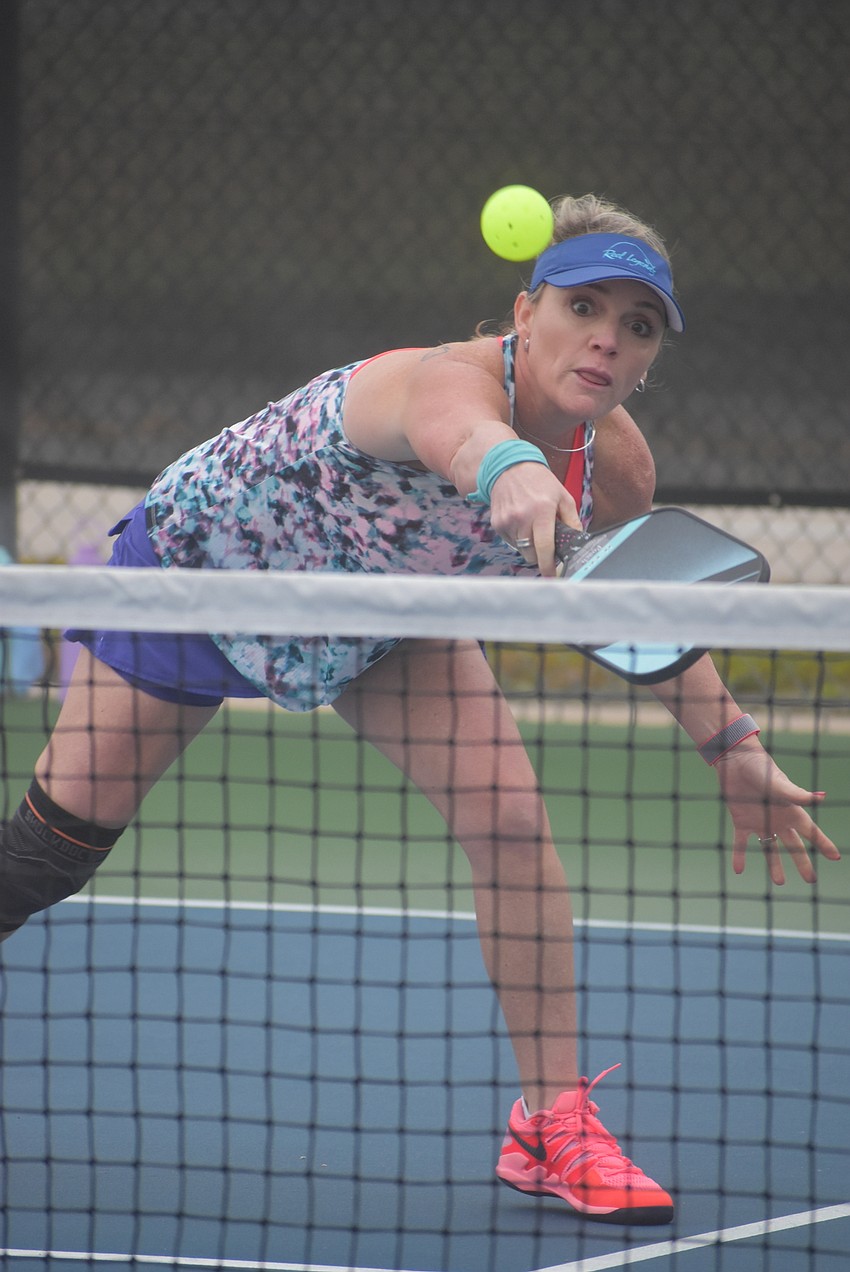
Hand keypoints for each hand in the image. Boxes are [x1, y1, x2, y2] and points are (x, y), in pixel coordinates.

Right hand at [490, 463, 580, 576]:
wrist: (509, 467)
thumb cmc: (539, 482)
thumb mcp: (562, 496)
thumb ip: (572, 521)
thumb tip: (577, 542)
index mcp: (542, 511)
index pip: (545, 548)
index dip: (548, 566)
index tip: (552, 576)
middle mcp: (522, 518)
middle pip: (532, 555)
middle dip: (540, 554)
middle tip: (545, 542)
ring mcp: (507, 522)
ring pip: (521, 549)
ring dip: (529, 544)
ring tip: (531, 524)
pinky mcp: (497, 524)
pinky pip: (511, 542)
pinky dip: (518, 537)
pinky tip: (521, 520)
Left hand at [715, 745, 839, 884]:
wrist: (735, 760)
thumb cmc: (761, 768)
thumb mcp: (780, 784)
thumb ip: (798, 795)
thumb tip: (821, 797)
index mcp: (791, 811)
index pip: (811, 832)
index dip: (823, 844)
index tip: (836, 858)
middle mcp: (777, 819)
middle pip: (794, 846)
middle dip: (802, 862)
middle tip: (810, 880)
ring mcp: (759, 821)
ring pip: (770, 848)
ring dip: (774, 865)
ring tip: (779, 883)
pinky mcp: (740, 820)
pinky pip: (740, 842)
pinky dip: (739, 855)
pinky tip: (738, 870)